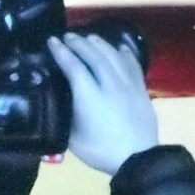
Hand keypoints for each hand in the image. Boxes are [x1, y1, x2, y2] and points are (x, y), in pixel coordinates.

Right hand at [48, 32, 158, 174]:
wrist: (138, 158)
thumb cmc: (101, 151)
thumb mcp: (74, 139)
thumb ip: (66, 116)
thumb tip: (58, 101)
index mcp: (90, 97)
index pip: (74, 67)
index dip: (62, 53)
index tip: (52, 41)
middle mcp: (109, 84)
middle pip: (94, 56)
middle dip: (79, 43)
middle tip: (68, 36)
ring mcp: (128, 84)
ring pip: (113, 56)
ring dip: (100, 44)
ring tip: (89, 37)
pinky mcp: (141, 88)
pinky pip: (132, 63)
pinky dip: (125, 53)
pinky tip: (120, 47)